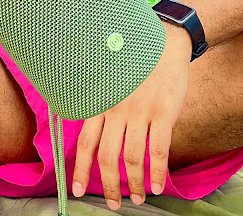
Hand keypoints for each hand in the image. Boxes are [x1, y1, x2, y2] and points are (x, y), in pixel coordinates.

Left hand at [72, 25, 190, 210]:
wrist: (165, 44)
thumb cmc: (136, 65)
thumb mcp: (110, 80)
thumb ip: (102, 104)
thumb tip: (93, 134)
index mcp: (102, 101)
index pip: (86, 141)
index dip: (80, 168)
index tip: (77, 189)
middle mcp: (117, 108)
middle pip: (107, 156)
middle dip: (109, 185)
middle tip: (113, 204)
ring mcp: (140, 111)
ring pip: (132, 158)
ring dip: (134, 184)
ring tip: (138, 198)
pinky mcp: (163, 113)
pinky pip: (158, 151)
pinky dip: (158, 174)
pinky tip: (159, 186)